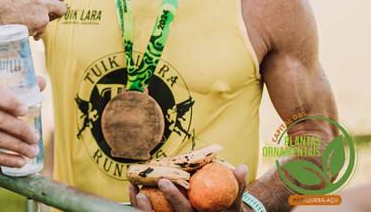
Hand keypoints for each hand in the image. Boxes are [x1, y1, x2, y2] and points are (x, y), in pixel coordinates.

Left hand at [128, 164, 247, 210]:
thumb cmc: (227, 208)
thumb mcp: (234, 200)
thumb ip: (237, 185)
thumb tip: (242, 167)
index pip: (185, 211)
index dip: (174, 198)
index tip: (164, 181)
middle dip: (151, 207)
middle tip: (140, 190)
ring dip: (141, 208)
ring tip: (134, 190)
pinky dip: (139, 205)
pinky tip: (132, 190)